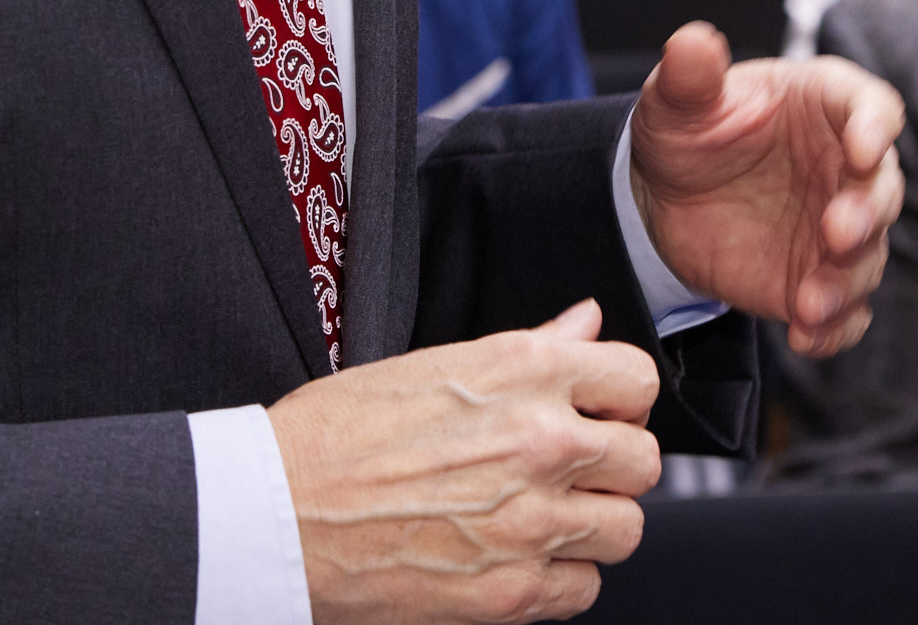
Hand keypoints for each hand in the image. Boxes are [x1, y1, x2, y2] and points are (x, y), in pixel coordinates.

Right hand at [269, 300, 661, 624]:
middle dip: (613, 465)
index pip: (637, 380)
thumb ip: (529, 348)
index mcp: (522, 373)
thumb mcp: (434, 364)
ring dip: (593, 524)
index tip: (601, 409)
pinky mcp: (510, 593)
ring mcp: (530, 523)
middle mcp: (540, 443)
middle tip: (573, 469)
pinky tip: (519, 556)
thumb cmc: (335, 435)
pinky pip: (584, 589)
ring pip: (625, 529)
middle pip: (643, 461)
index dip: (619, 397)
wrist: (274, 514)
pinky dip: (560, 579)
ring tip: (544, 515)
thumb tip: (583, 324)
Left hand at [627, 20, 904, 355]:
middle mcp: (845, 168)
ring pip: (866, 258)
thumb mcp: (679, 101)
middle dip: (867, 212)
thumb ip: (691, 75)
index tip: (863, 146)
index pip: (871, 107)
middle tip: (837, 232)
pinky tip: (805, 336)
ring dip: (846, 280)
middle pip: (882, 188)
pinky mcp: (819, 280)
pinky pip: (845, 311)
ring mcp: (838, 229)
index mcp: (826, 106)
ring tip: (810, 302)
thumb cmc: (688, 133)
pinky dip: (833, 328)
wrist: (666, 200)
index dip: (874, 126)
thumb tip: (692, 41)